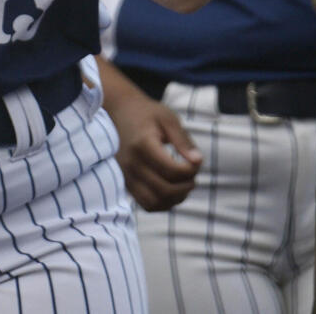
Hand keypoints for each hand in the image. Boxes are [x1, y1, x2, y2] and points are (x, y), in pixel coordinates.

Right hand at [109, 87, 201, 211]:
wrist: (118, 111)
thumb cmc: (147, 113)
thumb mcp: (168, 118)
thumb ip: (183, 140)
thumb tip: (197, 161)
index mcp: (142, 144)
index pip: (172, 171)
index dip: (191, 170)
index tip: (195, 160)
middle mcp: (131, 163)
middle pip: (166, 190)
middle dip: (186, 186)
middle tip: (191, 173)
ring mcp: (126, 174)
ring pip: (155, 202)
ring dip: (175, 198)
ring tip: (182, 182)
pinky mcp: (125, 182)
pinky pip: (147, 204)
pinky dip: (163, 202)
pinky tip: (170, 188)